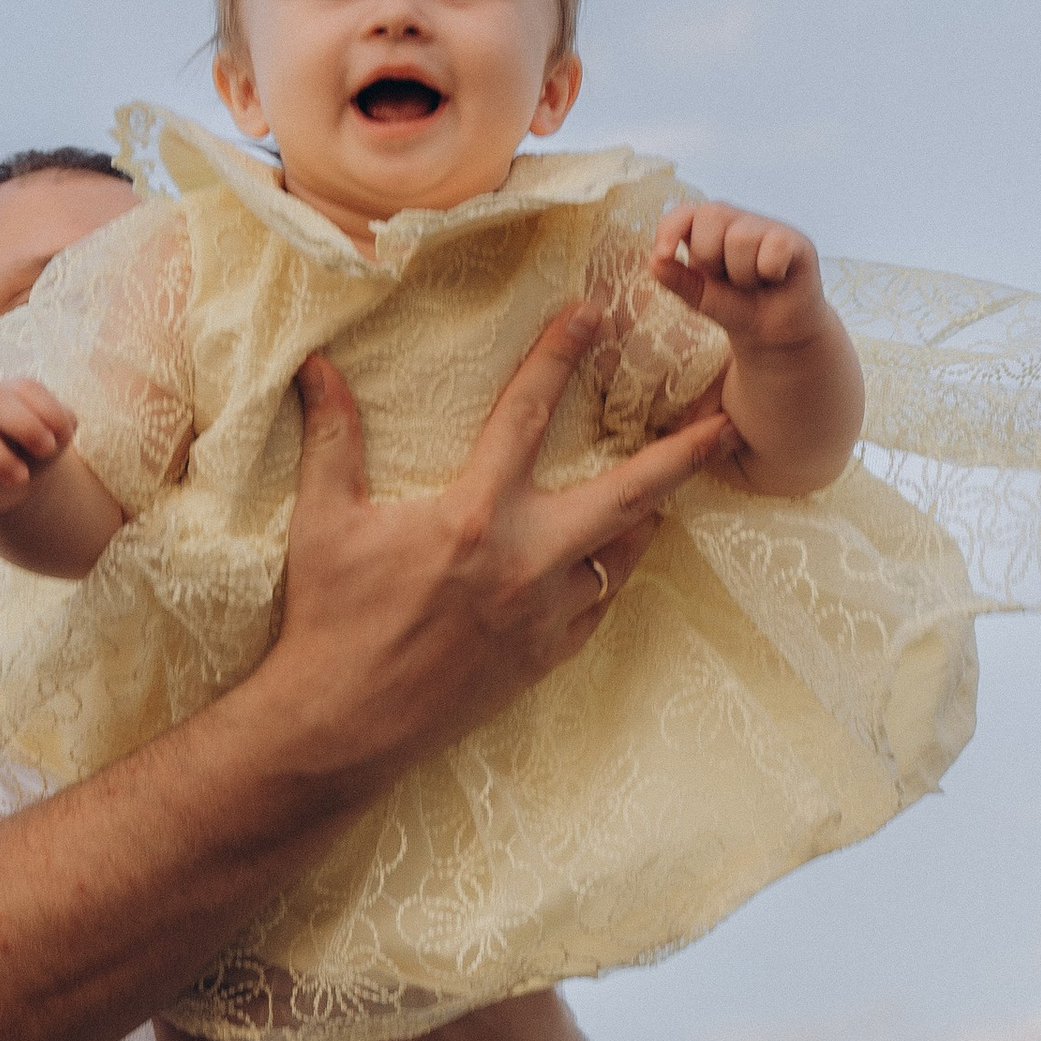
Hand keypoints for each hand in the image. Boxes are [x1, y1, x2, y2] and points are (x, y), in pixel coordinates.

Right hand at [0, 377, 76, 517]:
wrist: (17, 480)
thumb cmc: (36, 447)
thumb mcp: (57, 435)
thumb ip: (63, 423)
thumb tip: (59, 429)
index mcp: (9, 393)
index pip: (25, 388)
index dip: (49, 412)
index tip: (63, 439)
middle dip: (24, 426)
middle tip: (46, 451)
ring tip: (22, 478)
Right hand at [263, 305, 731, 782]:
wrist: (342, 725)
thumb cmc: (329, 619)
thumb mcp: (323, 521)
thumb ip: (332, 437)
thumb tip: (316, 366)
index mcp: (474, 516)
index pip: (527, 417)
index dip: (558, 358)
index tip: (591, 315)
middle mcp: (525, 561)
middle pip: (626, 494)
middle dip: (680, 455)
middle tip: (724, 423)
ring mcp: (544, 615)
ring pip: (623, 554)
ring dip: (649, 514)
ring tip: (674, 484)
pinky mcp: (546, 658)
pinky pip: (599, 606)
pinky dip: (609, 574)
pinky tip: (612, 557)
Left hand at [649, 202, 832, 358]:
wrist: (774, 334)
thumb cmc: (736, 307)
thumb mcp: (700, 297)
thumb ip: (678, 280)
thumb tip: (654, 261)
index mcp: (706, 230)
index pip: (683, 212)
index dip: (671, 228)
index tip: (664, 254)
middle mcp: (736, 221)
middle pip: (711, 216)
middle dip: (711, 257)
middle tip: (728, 279)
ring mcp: (767, 227)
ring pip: (741, 237)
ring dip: (743, 274)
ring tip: (753, 283)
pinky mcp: (795, 241)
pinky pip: (774, 248)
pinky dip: (770, 272)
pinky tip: (776, 279)